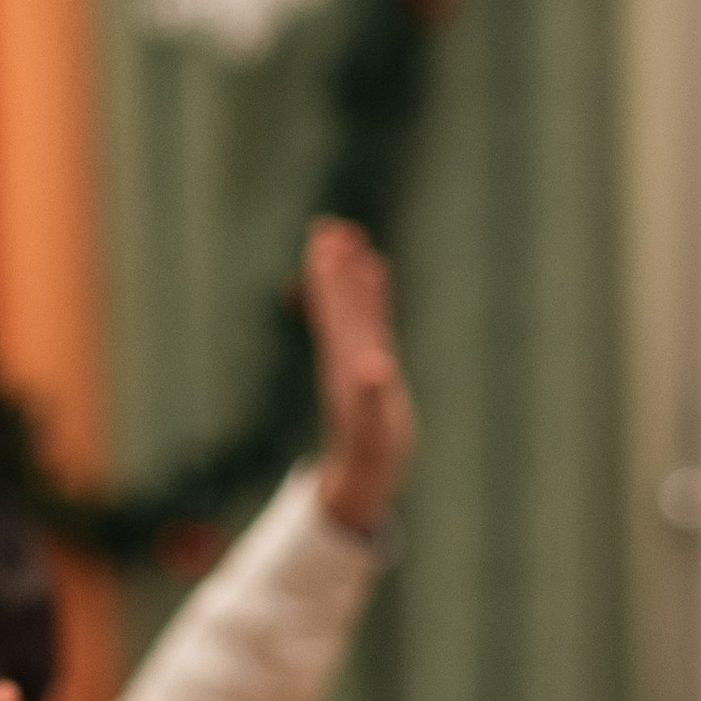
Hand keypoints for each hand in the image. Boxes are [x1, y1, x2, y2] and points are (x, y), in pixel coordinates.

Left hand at [304, 217, 414, 535]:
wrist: (365, 474)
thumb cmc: (371, 454)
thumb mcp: (373, 429)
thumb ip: (372, 398)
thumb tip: (372, 368)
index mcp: (345, 362)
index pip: (336, 311)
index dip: (332, 278)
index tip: (326, 243)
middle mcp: (347, 354)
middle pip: (338, 301)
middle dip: (333, 265)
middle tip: (325, 227)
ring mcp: (360, 356)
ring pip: (353, 306)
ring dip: (350, 273)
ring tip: (349, 237)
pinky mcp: (374, 363)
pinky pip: (373, 318)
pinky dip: (373, 294)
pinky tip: (374, 268)